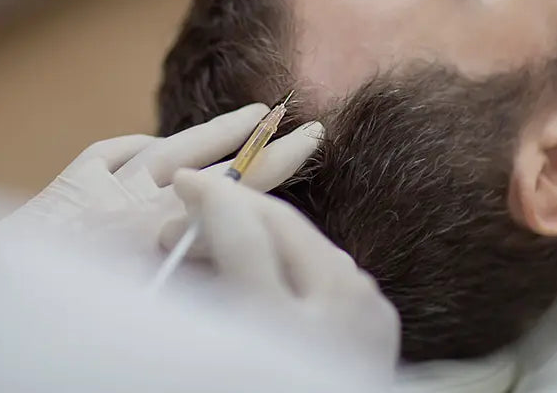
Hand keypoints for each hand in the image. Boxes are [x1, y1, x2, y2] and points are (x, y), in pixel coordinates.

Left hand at [0, 104, 323, 264]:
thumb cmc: (54, 306)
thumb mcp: (131, 296)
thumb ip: (180, 264)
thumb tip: (221, 241)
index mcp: (147, 228)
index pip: (226, 188)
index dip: (272, 162)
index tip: (309, 137)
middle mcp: (126, 198)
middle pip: (201, 159)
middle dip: (248, 138)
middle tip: (288, 117)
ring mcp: (95, 187)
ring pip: (163, 149)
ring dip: (206, 134)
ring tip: (246, 115)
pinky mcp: (66, 187)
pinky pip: (108, 154)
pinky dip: (135, 145)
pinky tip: (151, 145)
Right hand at [160, 170, 400, 376]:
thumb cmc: (248, 386)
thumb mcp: (215, 345)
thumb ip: (196, 294)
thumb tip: (175, 239)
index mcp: (279, 326)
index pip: (240, 230)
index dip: (207, 197)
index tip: (181, 184)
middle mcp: (335, 312)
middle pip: (281, 224)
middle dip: (231, 206)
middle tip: (185, 215)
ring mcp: (368, 312)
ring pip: (307, 241)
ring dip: (259, 232)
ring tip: (213, 249)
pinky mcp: (381, 319)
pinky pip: (329, 267)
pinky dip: (292, 259)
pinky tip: (260, 269)